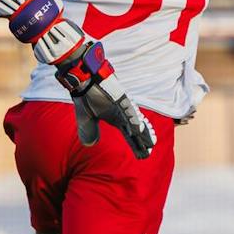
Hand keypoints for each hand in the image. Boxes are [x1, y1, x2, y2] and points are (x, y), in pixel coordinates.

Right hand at [53, 40, 156, 157]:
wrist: (82, 78)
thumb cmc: (86, 94)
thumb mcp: (86, 118)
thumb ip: (89, 131)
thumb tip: (90, 145)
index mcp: (115, 118)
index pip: (129, 134)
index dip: (135, 145)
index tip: (142, 156)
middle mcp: (122, 113)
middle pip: (135, 130)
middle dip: (142, 141)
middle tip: (149, 152)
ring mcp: (123, 105)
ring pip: (135, 121)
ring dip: (142, 132)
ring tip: (150, 143)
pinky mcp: (121, 97)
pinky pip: (128, 110)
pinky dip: (133, 119)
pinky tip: (139, 129)